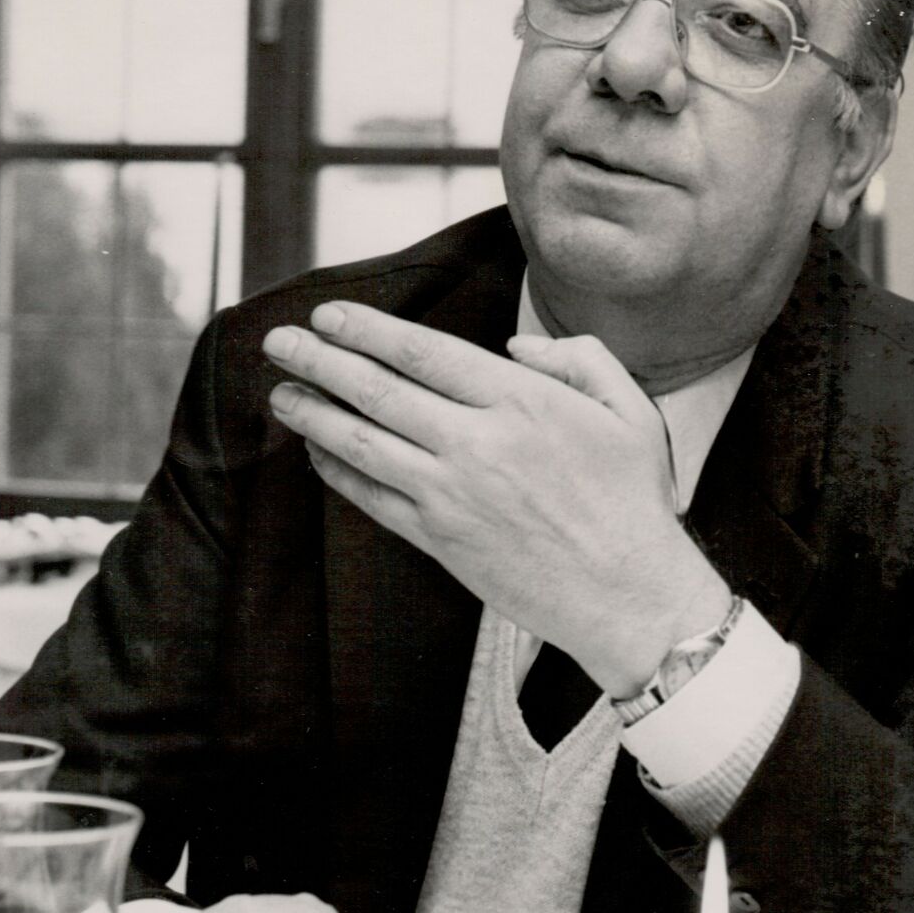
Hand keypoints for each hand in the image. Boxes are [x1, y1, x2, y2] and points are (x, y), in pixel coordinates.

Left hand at [262, 304, 730, 694]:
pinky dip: (337, 471)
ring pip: (362, 443)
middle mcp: (477, 443)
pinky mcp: (439, 539)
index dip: (367, 330)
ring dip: (313, 414)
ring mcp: (451, 495)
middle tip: (279, 341)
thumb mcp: (630, 411)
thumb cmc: (634, 502)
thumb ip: (579, 358)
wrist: (628, 597)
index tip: (329, 315)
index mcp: (522, 401)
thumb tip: (516, 347)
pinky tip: (316, 452)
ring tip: (279, 392)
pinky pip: (372, 497)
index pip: (422, 352)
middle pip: (377, 390)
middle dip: (320, 360)